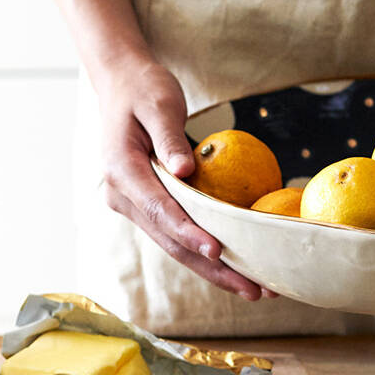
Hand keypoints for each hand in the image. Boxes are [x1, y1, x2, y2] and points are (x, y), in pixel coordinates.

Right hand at [95, 54, 273, 299]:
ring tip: (254, 289)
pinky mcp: (148, 207)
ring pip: (175, 247)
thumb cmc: (144, 89)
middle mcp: (121, 195)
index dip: (188, 233)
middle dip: (213, 268)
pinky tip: (238, 268)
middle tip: (252, 289)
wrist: (121, 85)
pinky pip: (179, 235)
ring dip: (214, 270)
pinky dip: (207, 253)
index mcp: (121, 170)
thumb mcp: (159, 102)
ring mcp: (133, 205)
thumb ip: (169, 137)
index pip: (158, 209)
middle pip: (170, 241)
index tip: (216, 250)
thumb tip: (184, 171)